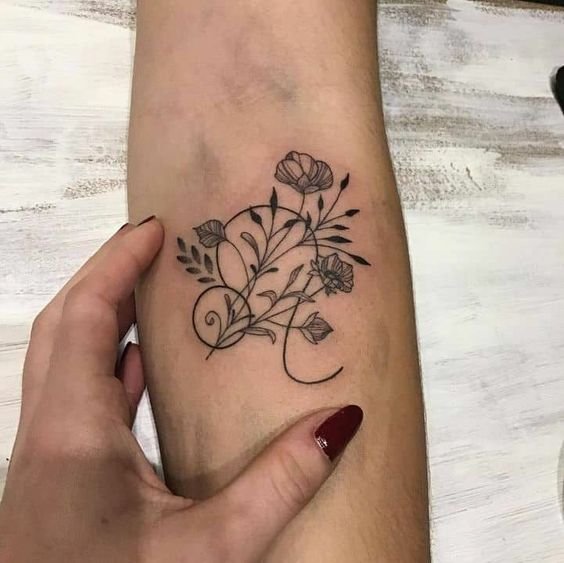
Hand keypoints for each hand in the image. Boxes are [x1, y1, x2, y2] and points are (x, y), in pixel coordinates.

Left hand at [0, 218, 362, 562]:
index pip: (85, 318)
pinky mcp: (56, 476)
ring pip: (64, 359)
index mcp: (71, 435)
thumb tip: (339, 422)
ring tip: (151, 293)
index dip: (116, 264)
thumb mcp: (211, 550)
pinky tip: (140, 367)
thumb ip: (278, 486)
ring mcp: (47, 456)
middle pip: (64, 326)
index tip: (155, 229)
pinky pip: (77, 396)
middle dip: (105, 276)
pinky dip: (107, 364)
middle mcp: (47, 434)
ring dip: (102, 317)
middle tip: (153, 248)